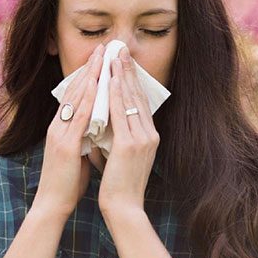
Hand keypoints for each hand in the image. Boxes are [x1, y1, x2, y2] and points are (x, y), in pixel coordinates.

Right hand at [33, 42, 105, 218]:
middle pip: (74, 90)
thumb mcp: (77, 151)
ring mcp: (59, 134)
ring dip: (89, 76)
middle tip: (102, 48)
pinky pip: (78, 118)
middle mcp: (57, 125)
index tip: (100, 58)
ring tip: (101, 58)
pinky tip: (96, 87)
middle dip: (89, 68)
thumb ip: (84, 135)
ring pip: (75, 98)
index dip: (87, 74)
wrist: (53, 204)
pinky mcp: (65, 145)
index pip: (75, 94)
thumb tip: (97, 124)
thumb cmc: (67, 180)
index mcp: (61, 127)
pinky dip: (88, 100)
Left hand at [97, 46, 159, 215]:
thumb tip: (107, 121)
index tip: (124, 62)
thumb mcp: (123, 155)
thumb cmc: (120, 184)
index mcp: (150, 136)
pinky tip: (110, 80)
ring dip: (121, 76)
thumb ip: (119, 136)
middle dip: (128, 71)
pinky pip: (121, 113)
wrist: (124, 207)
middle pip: (138, 95)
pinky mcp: (131, 145)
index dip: (132, 80)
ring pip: (130, 100)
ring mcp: (142, 138)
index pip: (140, 101)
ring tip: (115, 57)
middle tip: (121, 50)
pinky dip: (115, 94)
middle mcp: (150, 134)